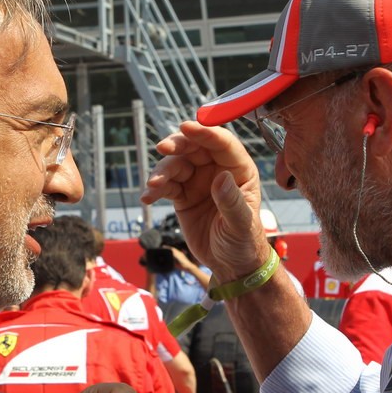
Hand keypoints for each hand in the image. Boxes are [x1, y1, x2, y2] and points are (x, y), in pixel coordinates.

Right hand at [142, 122, 270, 281]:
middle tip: (162, 147)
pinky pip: (166, 186)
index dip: (205, 133)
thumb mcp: (241, 224)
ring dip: (162, 171)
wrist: (230, 265)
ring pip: (176, 165)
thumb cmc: (244, 242)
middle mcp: (217, 170)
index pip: (222, 144)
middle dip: (178, 145)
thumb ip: (231, 202)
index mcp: (239, 170)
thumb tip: (221, 178)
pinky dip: (155, 190)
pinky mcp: (182, 196)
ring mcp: (198, 182)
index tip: (187, 127)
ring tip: (153, 185)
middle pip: (195, 148)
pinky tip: (147, 197)